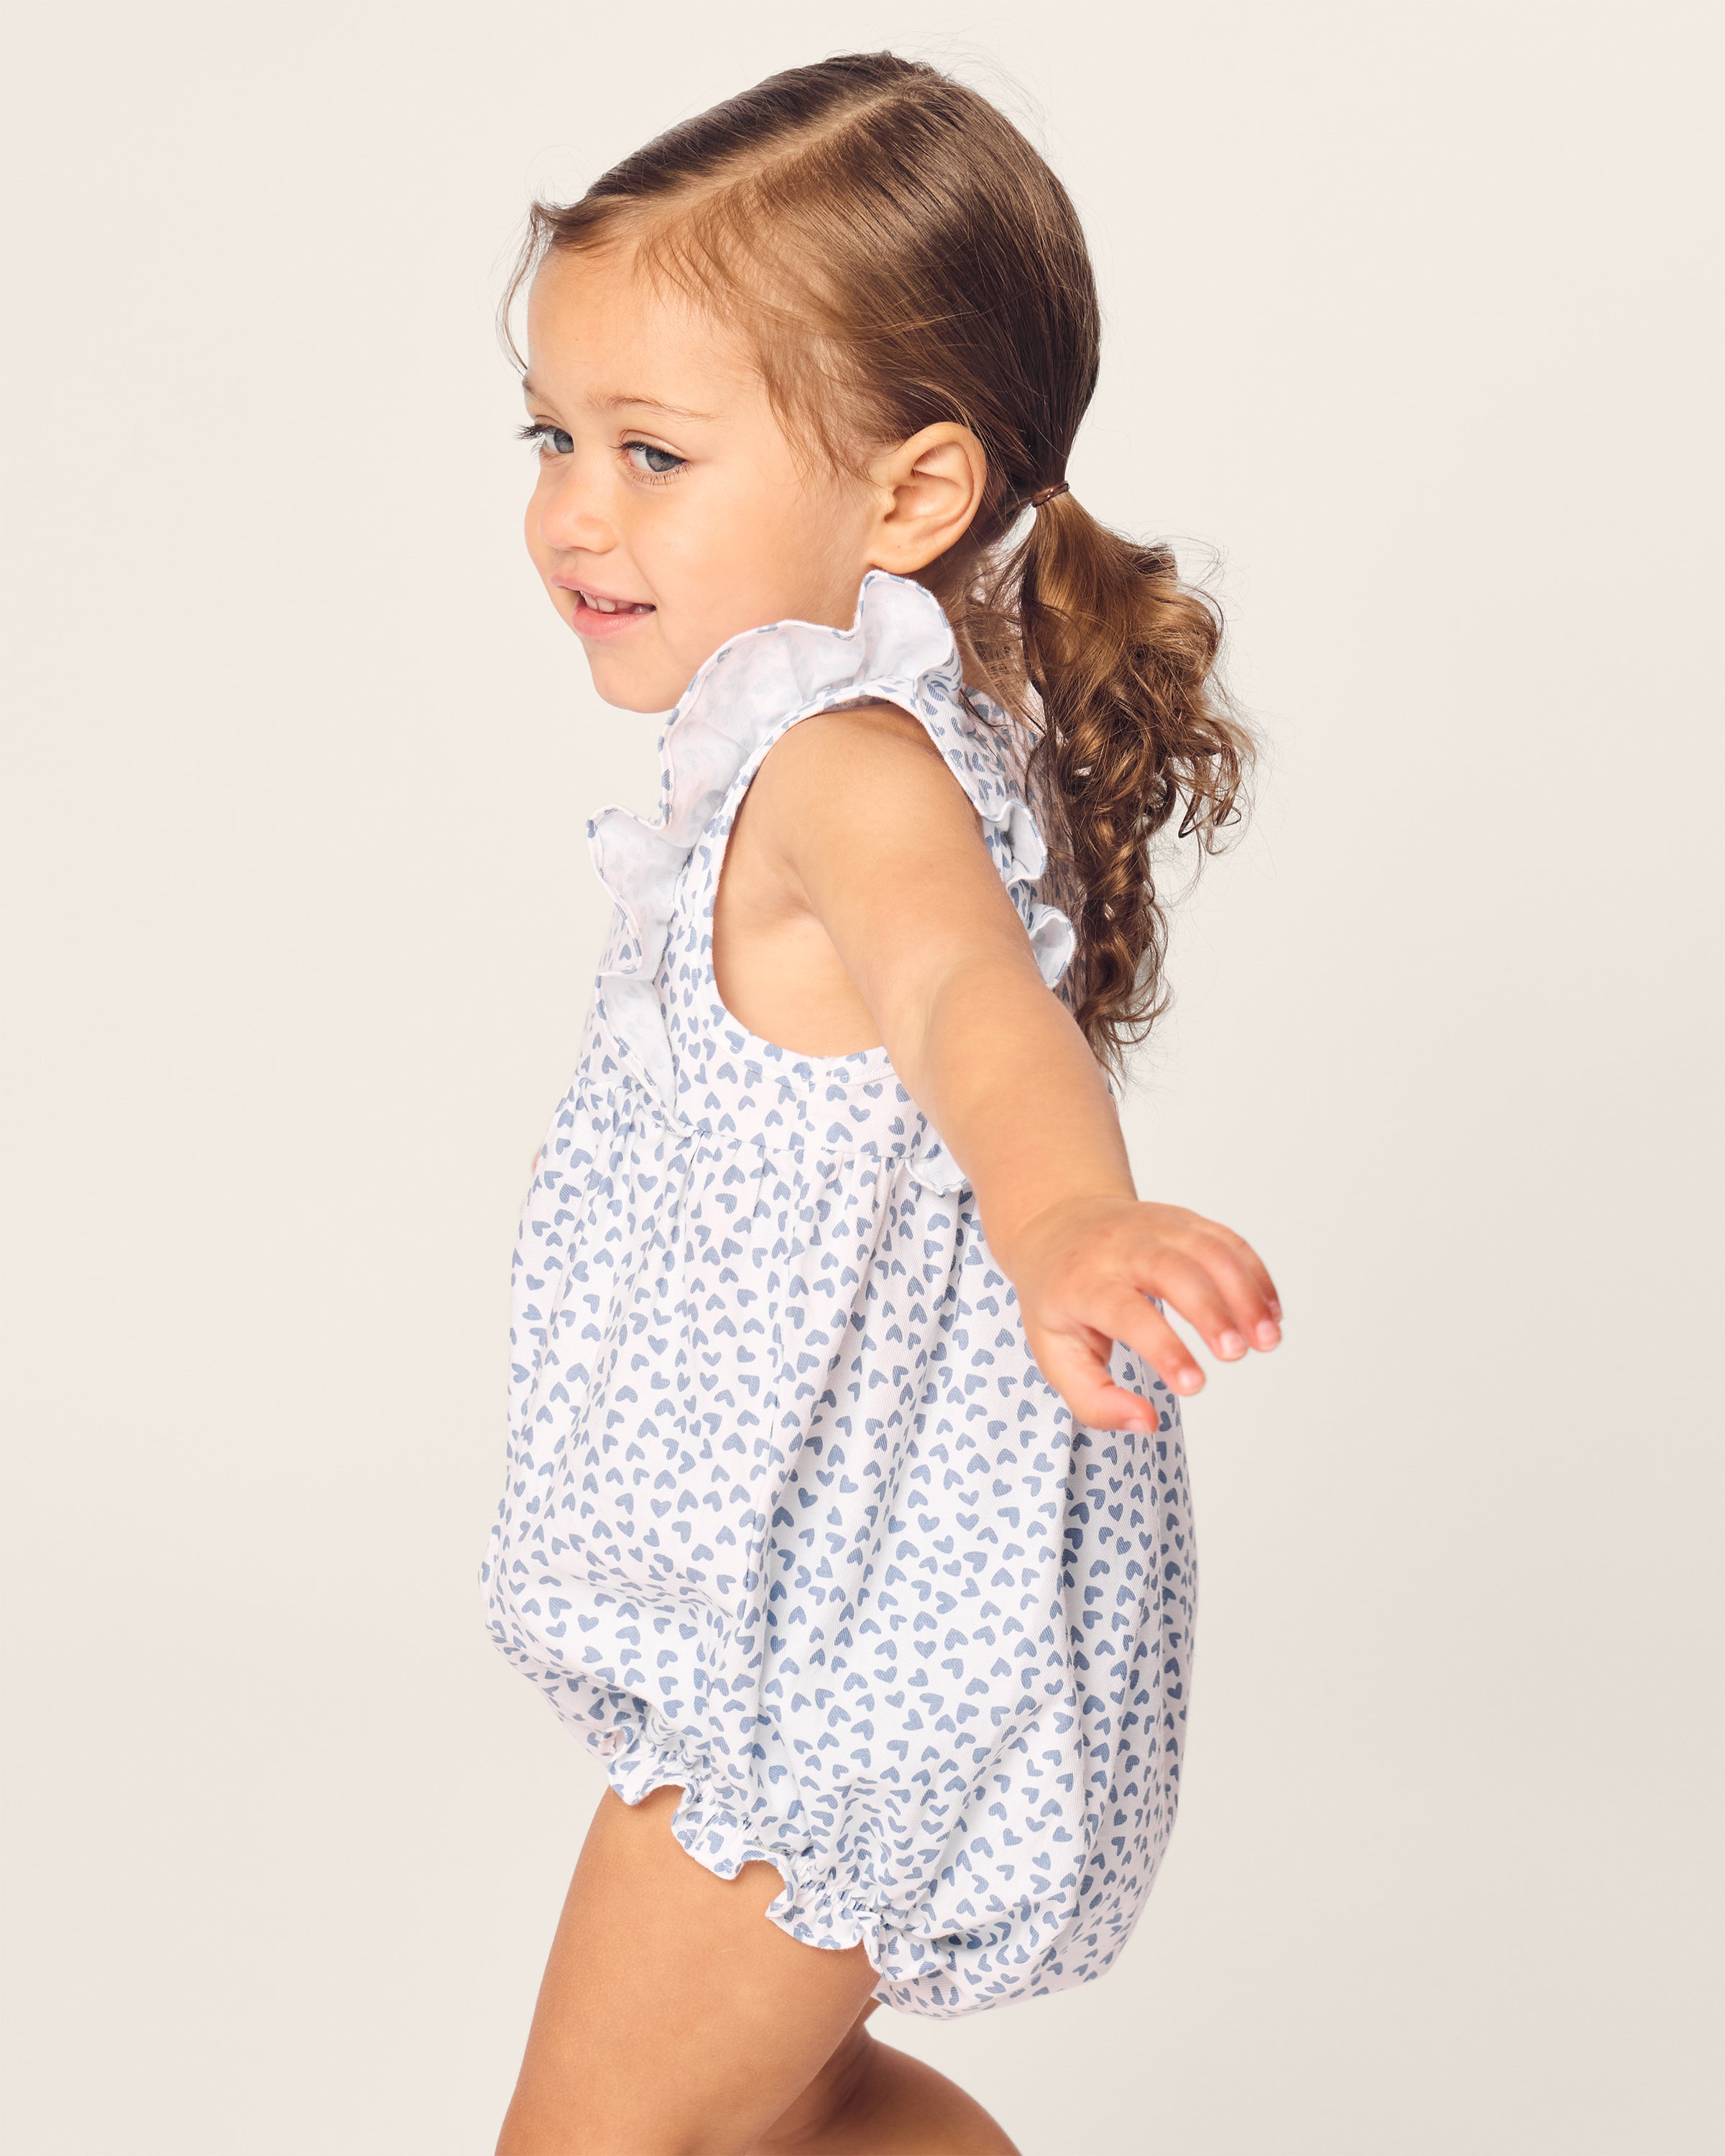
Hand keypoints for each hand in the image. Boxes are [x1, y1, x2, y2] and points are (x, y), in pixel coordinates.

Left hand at [1000, 1195, 1281, 1430]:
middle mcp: (1120, 1248)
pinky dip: (1254, 1274)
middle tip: (1237, 1355)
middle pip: (1172, 1269)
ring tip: (1268, 1339)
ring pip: (1207, 1249)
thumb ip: (1096, 1400)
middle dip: (1211, 1311)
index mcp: (1083, 1283)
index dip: (1163, 1348)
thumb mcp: (1055, 1354)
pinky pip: (1226, 1239)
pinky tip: (1270, 1313)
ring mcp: (1155, 1227)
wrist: (1056, 1226)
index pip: (1127, 1313)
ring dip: (1244, 1291)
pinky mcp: (1183, 1221)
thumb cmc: (1058, 1299)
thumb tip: (1146, 1424)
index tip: (1195, 1386)